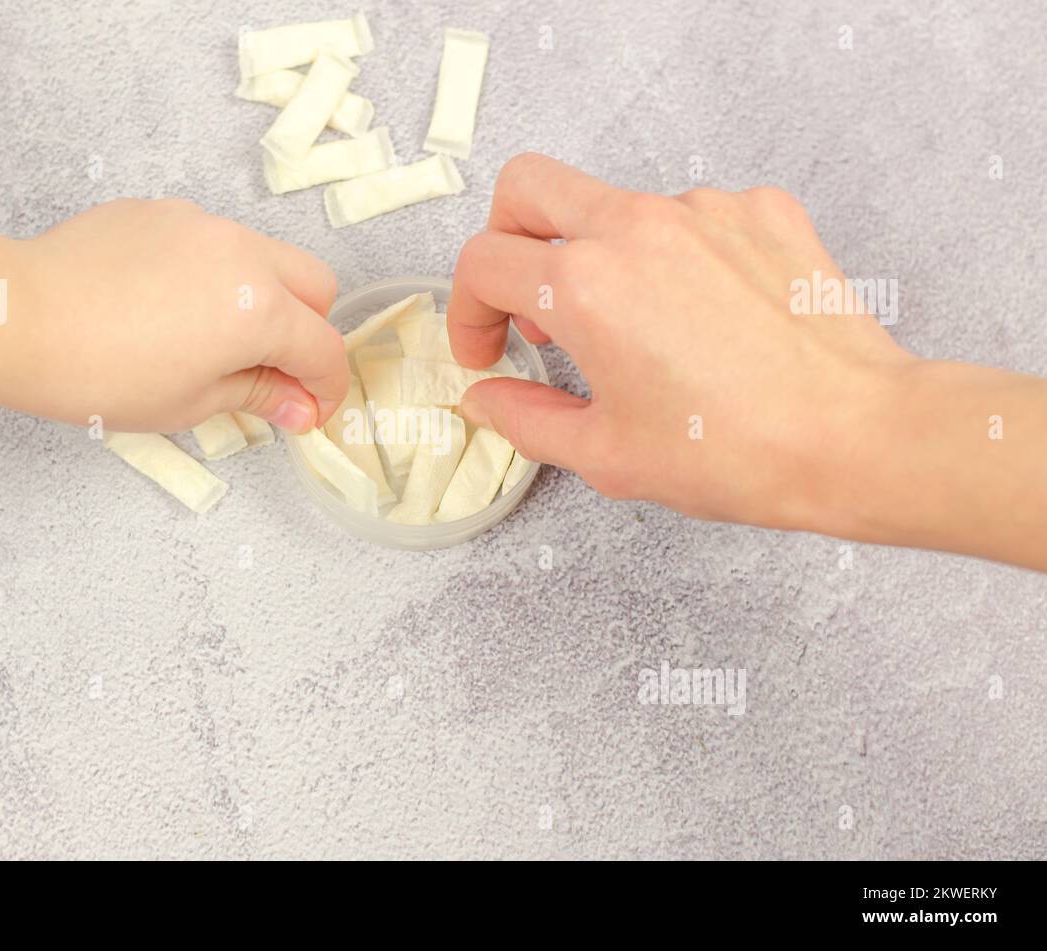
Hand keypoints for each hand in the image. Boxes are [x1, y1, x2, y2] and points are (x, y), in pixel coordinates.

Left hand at [0, 194, 346, 432]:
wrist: (18, 317)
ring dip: (262, 299)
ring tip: (212, 339)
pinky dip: (212, 276)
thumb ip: (259, 396)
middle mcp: (244, 253)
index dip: (325, 389)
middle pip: (315, 287)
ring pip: (265, 257)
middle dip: (308, 331)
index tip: (308, 412)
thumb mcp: (191, 402)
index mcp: (261, 309)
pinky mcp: (161, 212)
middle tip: (272, 372)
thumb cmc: (102, 374)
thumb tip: (301, 408)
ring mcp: (202, 224)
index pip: (323, 349)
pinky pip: (211, 243)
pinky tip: (166, 308)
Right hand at [448, 153, 1046, 572]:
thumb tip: (487, 399)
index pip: (483, 262)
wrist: (856, 436)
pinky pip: (688, 214)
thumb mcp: (606, 454)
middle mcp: (636, 226)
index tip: (489, 350)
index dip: (467, 312)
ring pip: (613, 205)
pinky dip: (674, 256)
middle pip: (527, 187)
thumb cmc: (737, 451)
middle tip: (526, 302)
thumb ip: (526, 419)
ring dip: (599, 256)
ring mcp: (703, 208)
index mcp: (584, 286)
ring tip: (633, 330)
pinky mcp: (760, 209)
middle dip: (506, 238)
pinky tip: (701, 316)